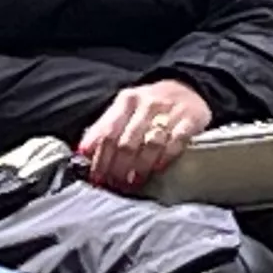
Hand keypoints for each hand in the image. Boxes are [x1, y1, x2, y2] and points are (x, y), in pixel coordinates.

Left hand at [76, 78, 212, 191]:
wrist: (188, 89)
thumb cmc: (149, 106)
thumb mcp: (125, 109)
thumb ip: (104, 128)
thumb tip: (82, 152)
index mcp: (126, 101)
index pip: (108, 133)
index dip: (100, 159)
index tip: (96, 178)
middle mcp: (147, 104)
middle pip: (127, 142)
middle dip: (118, 168)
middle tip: (115, 184)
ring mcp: (169, 112)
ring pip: (150, 144)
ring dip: (139, 167)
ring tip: (133, 183)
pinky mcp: (190, 120)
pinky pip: (176, 142)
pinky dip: (165, 158)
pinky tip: (157, 169)